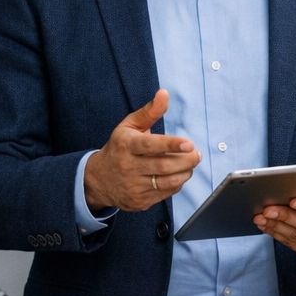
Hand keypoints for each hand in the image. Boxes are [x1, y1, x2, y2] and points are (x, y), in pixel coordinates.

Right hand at [83, 90, 199, 211]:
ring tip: (190, 163)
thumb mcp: (129, 126)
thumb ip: (149, 111)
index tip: (189, 143)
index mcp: (126, 144)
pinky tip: (178, 174)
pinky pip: (165, 193)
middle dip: (186, 160)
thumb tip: (164, 94)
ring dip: (185, 172)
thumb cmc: (119, 148)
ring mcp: (133, 186)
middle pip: (164, 166)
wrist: (98, 179)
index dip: (172, 144)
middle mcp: (128, 166)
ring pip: (167, 181)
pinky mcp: (139, 201)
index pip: (150, 145)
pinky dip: (177, 183)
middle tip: (196, 154)